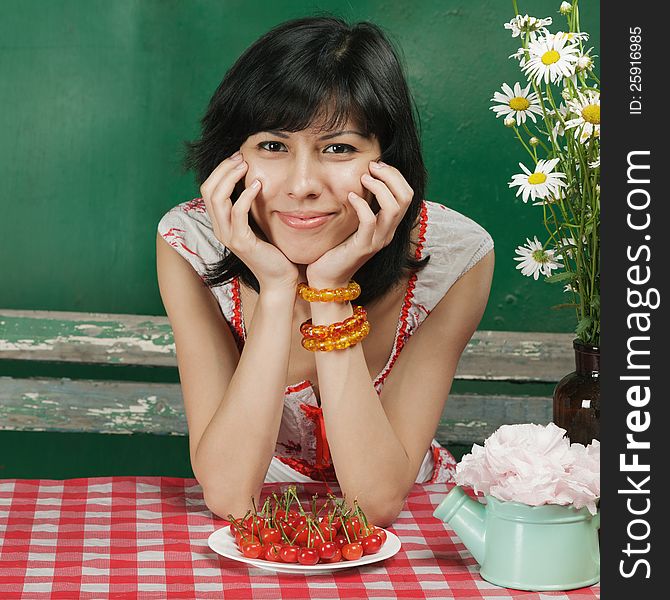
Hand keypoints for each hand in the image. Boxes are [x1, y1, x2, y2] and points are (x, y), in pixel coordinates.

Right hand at [200, 152, 298, 291]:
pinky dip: (245, 195)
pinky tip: (257, 185)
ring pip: (218, 199)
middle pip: (208, 190)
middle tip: (240, 157)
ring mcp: (228, 236)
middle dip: (223, 169)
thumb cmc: (272, 249)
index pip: (209, 189)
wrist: (279, 277)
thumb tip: (253, 179)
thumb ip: (250, 206)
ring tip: (246, 166)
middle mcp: (219, 228)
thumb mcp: (257, 223)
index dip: (220, 170)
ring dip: (231, 178)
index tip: (237, 157)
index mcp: (220, 223)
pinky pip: (237, 213)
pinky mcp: (241, 242)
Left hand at [306, 161, 413, 287]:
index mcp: (389, 225)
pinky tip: (350, 196)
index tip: (376, 164)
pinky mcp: (363, 247)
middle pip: (406, 197)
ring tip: (363, 178)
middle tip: (372, 166)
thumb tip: (361, 177)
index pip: (407, 194)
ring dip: (379, 187)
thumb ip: (362, 204)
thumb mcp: (353, 222)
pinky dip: (362, 205)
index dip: (395, 175)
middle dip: (391, 176)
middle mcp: (388, 232)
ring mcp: (378, 240)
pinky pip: (370, 222)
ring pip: (394, 208)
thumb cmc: (336, 247)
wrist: (327, 278)